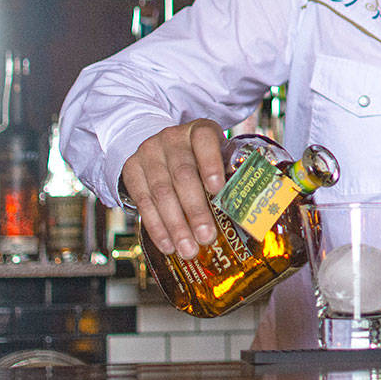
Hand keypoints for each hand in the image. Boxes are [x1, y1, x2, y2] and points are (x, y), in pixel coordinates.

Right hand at [120, 118, 226, 259]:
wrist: (159, 147)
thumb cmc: (198, 157)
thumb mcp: (216, 154)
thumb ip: (229, 173)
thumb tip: (249, 211)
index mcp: (200, 130)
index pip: (205, 141)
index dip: (211, 164)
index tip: (217, 189)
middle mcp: (172, 138)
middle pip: (183, 174)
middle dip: (195, 209)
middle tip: (206, 237)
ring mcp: (149, 152)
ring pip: (161, 192)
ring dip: (175, 225)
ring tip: (188, 249)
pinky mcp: (131, 169)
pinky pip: (142, 201)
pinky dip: (156, 227)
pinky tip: (168, 245)